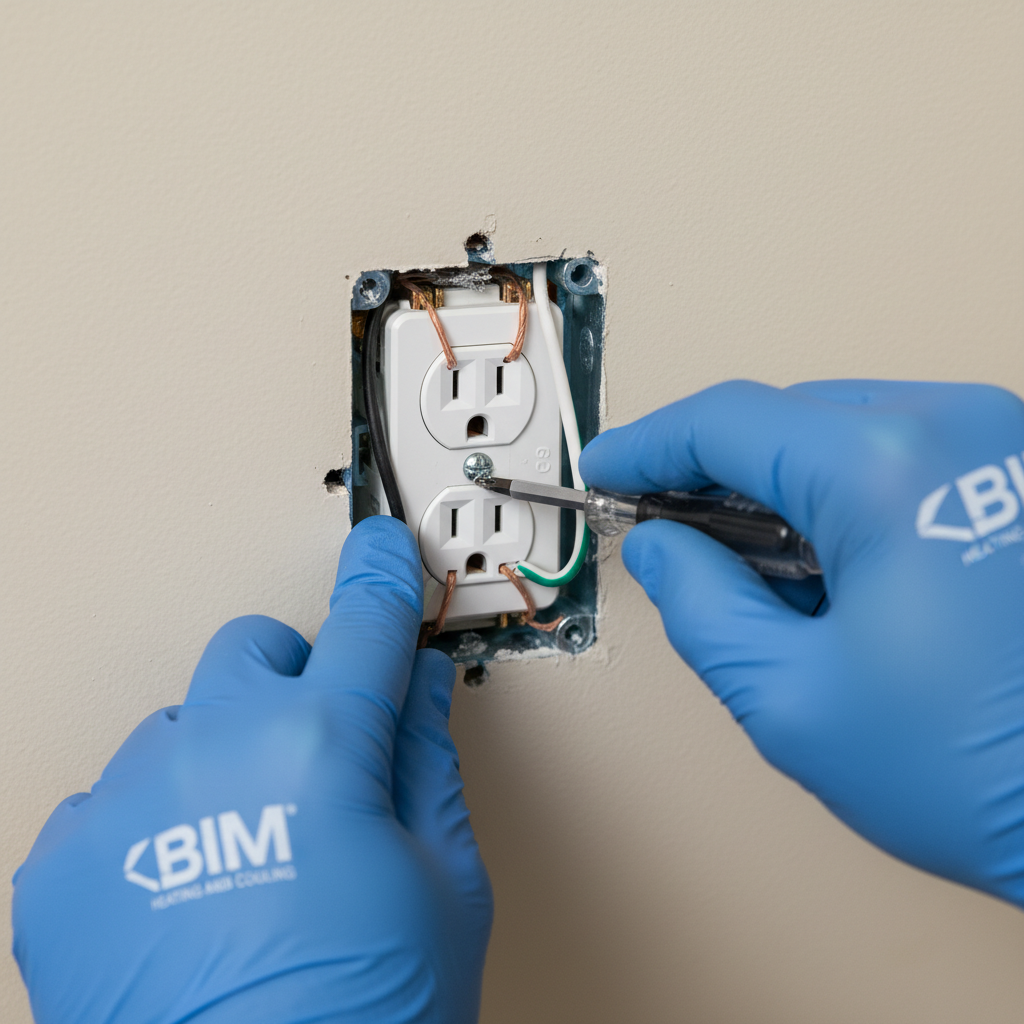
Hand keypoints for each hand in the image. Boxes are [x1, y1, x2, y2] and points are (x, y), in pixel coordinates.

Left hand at [13, 517, 491, 1023]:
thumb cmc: (362, 1023)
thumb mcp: (443, 889)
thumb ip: (428, 766)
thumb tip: (418, 692)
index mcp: (319, 747)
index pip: (364, 623)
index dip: (384, 578)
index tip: (385, 553)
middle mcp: (212, 747)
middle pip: (257, 650)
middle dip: (299, 679)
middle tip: (324, 750)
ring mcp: (126, 800)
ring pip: (188, 720)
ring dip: (229, 754)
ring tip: (254, 852)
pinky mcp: (63, 862)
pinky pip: (119, 794)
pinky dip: (162, 818)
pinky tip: (190, 890)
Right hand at [581, 380, 1023, 906]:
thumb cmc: (981, 772)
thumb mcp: (791, 699)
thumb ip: (700, 607)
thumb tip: (660, 550)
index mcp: (887, 470)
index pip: (727, 422)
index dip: (648, 445)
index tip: (607, 469)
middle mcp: (955, 428)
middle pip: (784, 417)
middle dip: (712, 472)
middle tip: (667, 531)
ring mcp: (1003, 443)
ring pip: (839, 432)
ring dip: (778, 489)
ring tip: (756, 573)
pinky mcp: (1022, 474)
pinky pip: (897, 454)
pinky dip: (839, 497)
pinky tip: (829, 570)